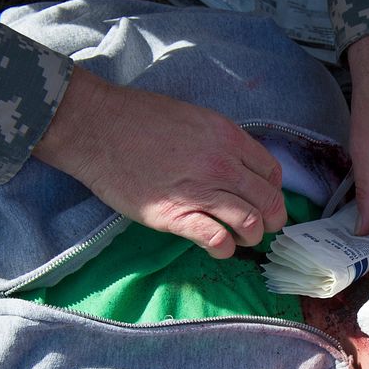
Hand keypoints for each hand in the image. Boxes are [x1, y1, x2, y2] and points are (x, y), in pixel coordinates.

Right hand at [33, 68, 285, 257]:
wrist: (96, 127)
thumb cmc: (139, 119)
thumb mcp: (195, 118)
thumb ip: (222, 142)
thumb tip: (241, 166)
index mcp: (228, 138)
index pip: (272, 174)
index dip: (271, 190)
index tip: (260, 198)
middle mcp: (222, 165)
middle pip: (269, 202)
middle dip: (271, 220)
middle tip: (259, 226)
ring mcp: (200, 191)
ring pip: (251, 224)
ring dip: (251, 237)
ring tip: (238, 238)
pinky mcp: (175, 216)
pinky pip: (217, 240)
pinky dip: (224, 249)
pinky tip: (218, 246)